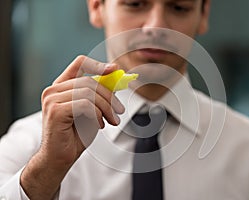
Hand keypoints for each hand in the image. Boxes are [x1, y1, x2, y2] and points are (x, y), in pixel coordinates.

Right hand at [20, 55, 124, 198]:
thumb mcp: (92, 111)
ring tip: (112, 121)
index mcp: (62, 87)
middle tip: (120, 111)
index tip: (115, 69)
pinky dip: (97, 115)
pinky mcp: (55, 110)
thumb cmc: (76, 135)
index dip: (98, 64)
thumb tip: (116, 80)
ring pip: (89, 93)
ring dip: (106, 108)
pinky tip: (99, 125)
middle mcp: (53, 90)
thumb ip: (99, 95)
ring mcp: (52, 99)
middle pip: (89, 81)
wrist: (60, 158)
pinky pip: (85, 105)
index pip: (80, 63)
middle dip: (109, 96)